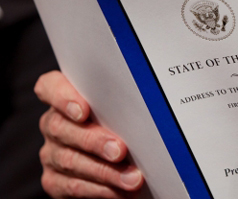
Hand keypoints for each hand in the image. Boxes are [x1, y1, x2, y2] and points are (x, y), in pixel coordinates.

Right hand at [35, 71, 143, 198]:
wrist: (122, 156)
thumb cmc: (126, 121)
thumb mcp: (124, 107)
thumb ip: (124, 103)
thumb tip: (150, 104)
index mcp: (64, 97)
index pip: (50, 87)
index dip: (62, 97)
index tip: (84, 110)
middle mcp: (54, 124)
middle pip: (62, 128)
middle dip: (94, 141)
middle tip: (120, 150)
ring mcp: (52, 153)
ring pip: (70, 161)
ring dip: (105, 171)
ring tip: (132, 178)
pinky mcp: (55, 180)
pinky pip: (72, 187)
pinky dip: (99, 190)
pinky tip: (119, 191)